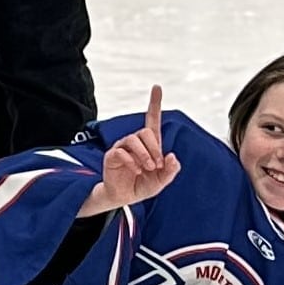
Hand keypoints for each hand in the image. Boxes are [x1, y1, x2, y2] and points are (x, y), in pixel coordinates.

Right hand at [79, 86, 180, 216]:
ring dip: (144, 155)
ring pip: (134, 139)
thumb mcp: (163, 180)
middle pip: (145, 131)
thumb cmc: (143, 185)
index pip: (152, 119)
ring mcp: (122, 147)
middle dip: (155, 149)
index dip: (154, 103)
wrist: (125, 197)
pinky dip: (131, 161)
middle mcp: (135, 142)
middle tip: (156, 165)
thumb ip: (171, 170)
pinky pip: (121, 151)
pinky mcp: (112, 155)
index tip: (157, 87)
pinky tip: (135, 171)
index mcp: (150, 144)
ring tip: (147, 168)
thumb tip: (171, 156)